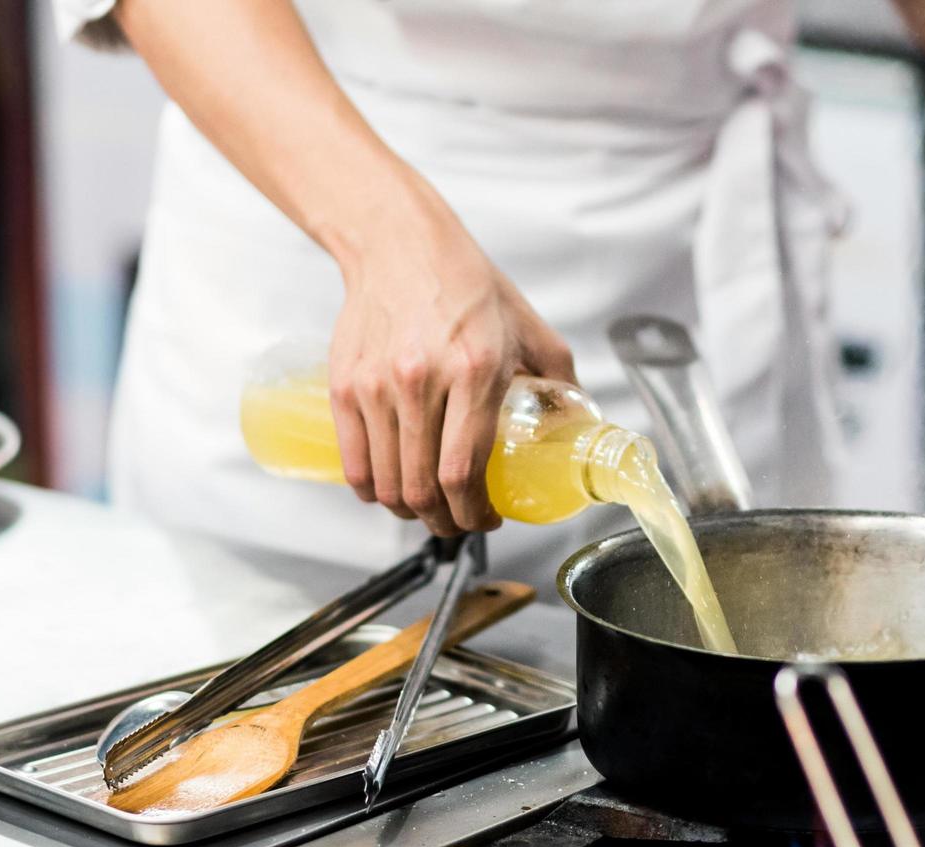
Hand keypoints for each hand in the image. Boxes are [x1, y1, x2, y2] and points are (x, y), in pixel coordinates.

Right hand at [327, 172, 575, 535]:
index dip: (476, 513)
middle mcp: (422, 381)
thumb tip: (578, 428)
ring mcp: (377, 386)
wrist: (400, 244)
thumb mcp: (529, 327)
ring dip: (409, 512)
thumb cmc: (468, 285)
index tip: (489, 519)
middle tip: (460, 523)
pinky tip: (390, 491)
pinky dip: (372, 491)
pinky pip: (353, 464)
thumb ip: (560, 379)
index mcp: (474, 372)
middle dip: (445, 523)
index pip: (464, 472)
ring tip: (428, 510)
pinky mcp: (346, 386)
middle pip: (423, 488)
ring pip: (388, 483)